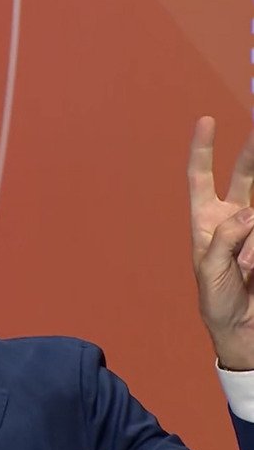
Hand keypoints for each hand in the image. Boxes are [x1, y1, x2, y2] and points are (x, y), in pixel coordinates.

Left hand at [190, 116, 253, 369]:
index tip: (206, 121)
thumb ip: (226, 240)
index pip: (201, 178)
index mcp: (207, 220)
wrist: (243, 328)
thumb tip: (249, 213)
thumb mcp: (211, 271)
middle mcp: (235, 216)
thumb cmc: (217, 301)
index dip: (202, 150)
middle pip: (246, 174)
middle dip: (253, 150)